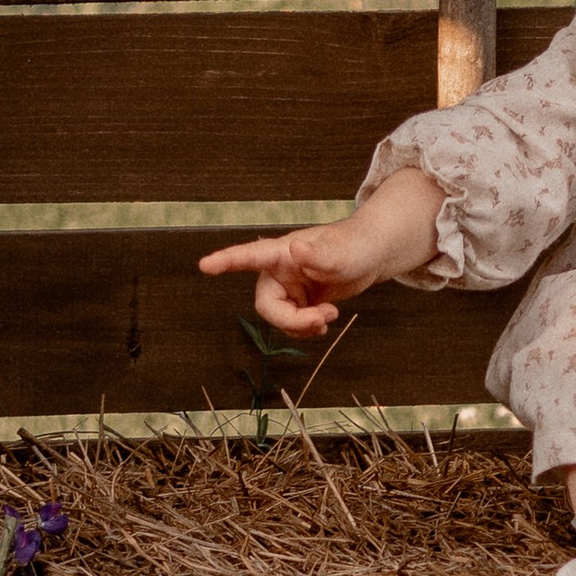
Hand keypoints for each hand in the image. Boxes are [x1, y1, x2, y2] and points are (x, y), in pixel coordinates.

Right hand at [196, 170, 444, 338]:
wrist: (370, 256)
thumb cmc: (354, 246)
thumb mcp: (340, 254)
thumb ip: (318, 255)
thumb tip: (294, 249)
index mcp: (282, 252)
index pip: (249, 256)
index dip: (226, 261)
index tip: (205, 266)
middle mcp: (278, 271)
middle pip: (267, 306)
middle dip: (291, 321)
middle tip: (320, 322)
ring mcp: (287, 288)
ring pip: (280, 320)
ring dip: (303, 327)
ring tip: (329, 316)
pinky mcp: (297, 302)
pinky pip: (292, 325)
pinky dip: (307, 329)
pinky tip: (324, 321)